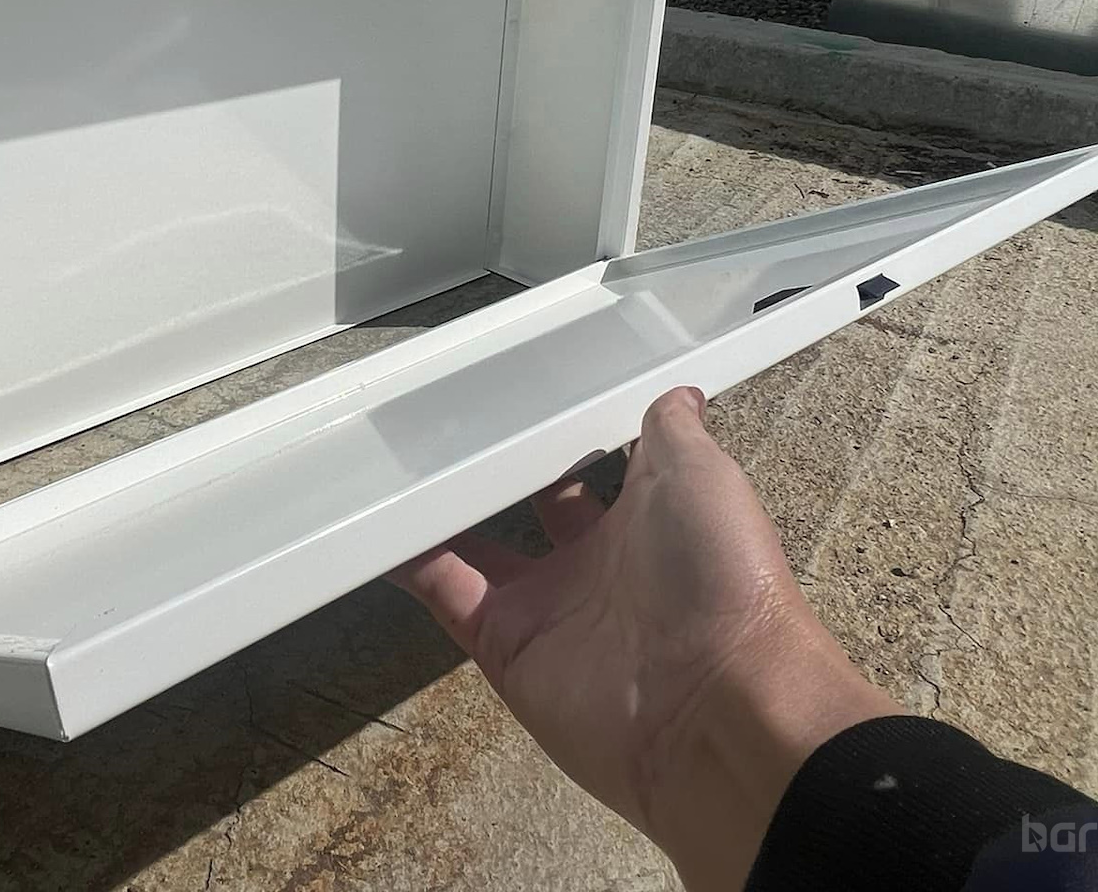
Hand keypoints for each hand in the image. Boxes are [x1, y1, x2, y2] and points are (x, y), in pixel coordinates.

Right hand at [393, 386, 900, 891]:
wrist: (716, 707)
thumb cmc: (725, 579)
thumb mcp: (703, 474)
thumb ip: (673, 430)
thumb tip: (679, 392)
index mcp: (649, 520)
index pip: (594, 465)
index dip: (562, 432)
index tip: (522, 390)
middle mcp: (597, 565)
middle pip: (529, 505)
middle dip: (496, 468)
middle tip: (445, 421)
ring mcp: (548, 607)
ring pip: (475, 547)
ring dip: (438, 509)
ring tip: (390, 457)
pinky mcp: (505, 644)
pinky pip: (445, 592)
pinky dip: (406, 559)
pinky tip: (372, 518)